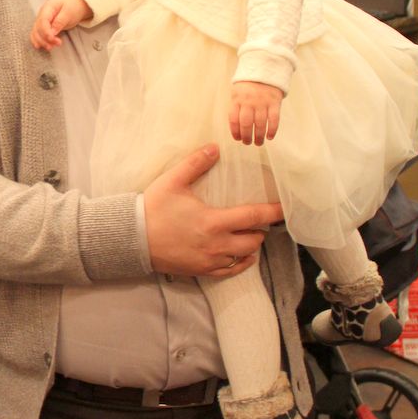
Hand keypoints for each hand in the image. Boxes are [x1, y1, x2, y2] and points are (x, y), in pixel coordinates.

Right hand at [30, 0, 91, 50]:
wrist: (75, 5)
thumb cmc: (73, 7)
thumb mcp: (69, 12)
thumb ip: (60, 21)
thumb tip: (52, 32)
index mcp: (48, 7)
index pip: (43, 21)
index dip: (46, 32)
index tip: (53, 40)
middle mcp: (41, 14)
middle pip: (38, 28)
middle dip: (45, 39)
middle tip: (57, 44)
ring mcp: (40, 20)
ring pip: (35, 32)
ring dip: (41, 41)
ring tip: (50, 47)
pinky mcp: (42, 26)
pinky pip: (36, 34)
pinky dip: (37, 40)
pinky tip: (40, 46)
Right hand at [144, 144, 283, 276]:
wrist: (132, 238)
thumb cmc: (153, 209)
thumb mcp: (173, 181)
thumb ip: (196, 163)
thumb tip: (215, 147)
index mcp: (213, 222)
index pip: (254, 217)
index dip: (273, 212)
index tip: (285, 208)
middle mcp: (216, 245)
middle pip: (254, 240)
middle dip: (260, 229)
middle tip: (259, 219)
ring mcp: (210, 261)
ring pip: (245, 256)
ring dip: (251, 245)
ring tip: (249, 234)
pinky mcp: (202, 271)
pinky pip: (231, 271)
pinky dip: (241, 262)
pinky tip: (242, 255)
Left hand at [229, 81, 282, 145]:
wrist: (265, 70)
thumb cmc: (248, 85)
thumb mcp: (237, 92)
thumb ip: (236, 107)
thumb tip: (235, 127)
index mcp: (237, 100)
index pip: (233, 119)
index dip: (235, 132)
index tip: (237, 138)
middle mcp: (249, 102)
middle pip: (246, 124)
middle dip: (246, 137)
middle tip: (248, 143)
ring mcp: (262, 102)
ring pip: (260, 124)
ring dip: (259, 136)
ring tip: (258, 142)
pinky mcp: (275, 102)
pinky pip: (274, 119)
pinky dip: (272, 130)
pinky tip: (270, 137)